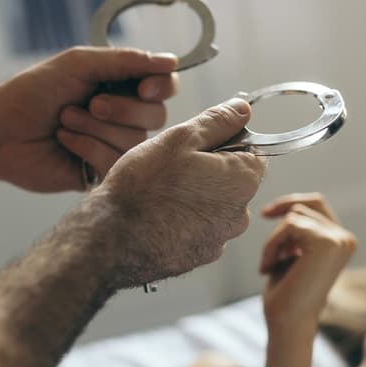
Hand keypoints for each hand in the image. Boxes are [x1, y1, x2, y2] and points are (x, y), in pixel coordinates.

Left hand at [0, 47, 177, 191]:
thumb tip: (172, 61)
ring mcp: (114, 145)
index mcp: (122, 87)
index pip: (165, 86)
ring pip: (135, 140)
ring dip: (95, 127)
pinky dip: (87, 147)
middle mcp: (124, 117)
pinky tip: (65, 142)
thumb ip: (127, 61)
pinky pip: (116, 162)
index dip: (162, 87)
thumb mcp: (80, 64)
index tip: (143, 88)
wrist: (0, 129)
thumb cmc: (34, 92)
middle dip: (121, 108)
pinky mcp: (101, 172)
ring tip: (65, 121)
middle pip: (156, 115)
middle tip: (90, 103)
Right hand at [88, 98, 266, 288]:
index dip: (225, 142)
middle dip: (209, 171)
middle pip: (232, 181)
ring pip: (213, 206)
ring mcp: (219, 240)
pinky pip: (197, 229)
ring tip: (160, 193)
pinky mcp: (198, 256)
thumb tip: (242, 109)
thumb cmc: (145, 185)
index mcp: (243, 180)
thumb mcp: (181, 138)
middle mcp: (239, 214)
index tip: (196, 145)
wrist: (113, 238)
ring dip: (194, 197)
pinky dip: (182, 221)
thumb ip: (218, 121)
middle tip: (172, 168)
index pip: (252, 151)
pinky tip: (157, 216)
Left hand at [259, 193, 356, 333]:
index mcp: (342, 242)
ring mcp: (339, 240)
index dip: (289, 204)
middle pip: (305, 205)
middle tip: (267, 253)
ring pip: (293, 216)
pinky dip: (271, 245)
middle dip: (279, 223)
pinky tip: (268, 268)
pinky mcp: (327, 243)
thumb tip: (291, 205)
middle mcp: (346, 239)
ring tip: (270, 266)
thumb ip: (297, 231)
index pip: (316, 204)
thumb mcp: (291, 254)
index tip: (265, 214)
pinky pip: (288, 225)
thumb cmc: (285, 294)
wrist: (287, 323)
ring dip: (274, 241)